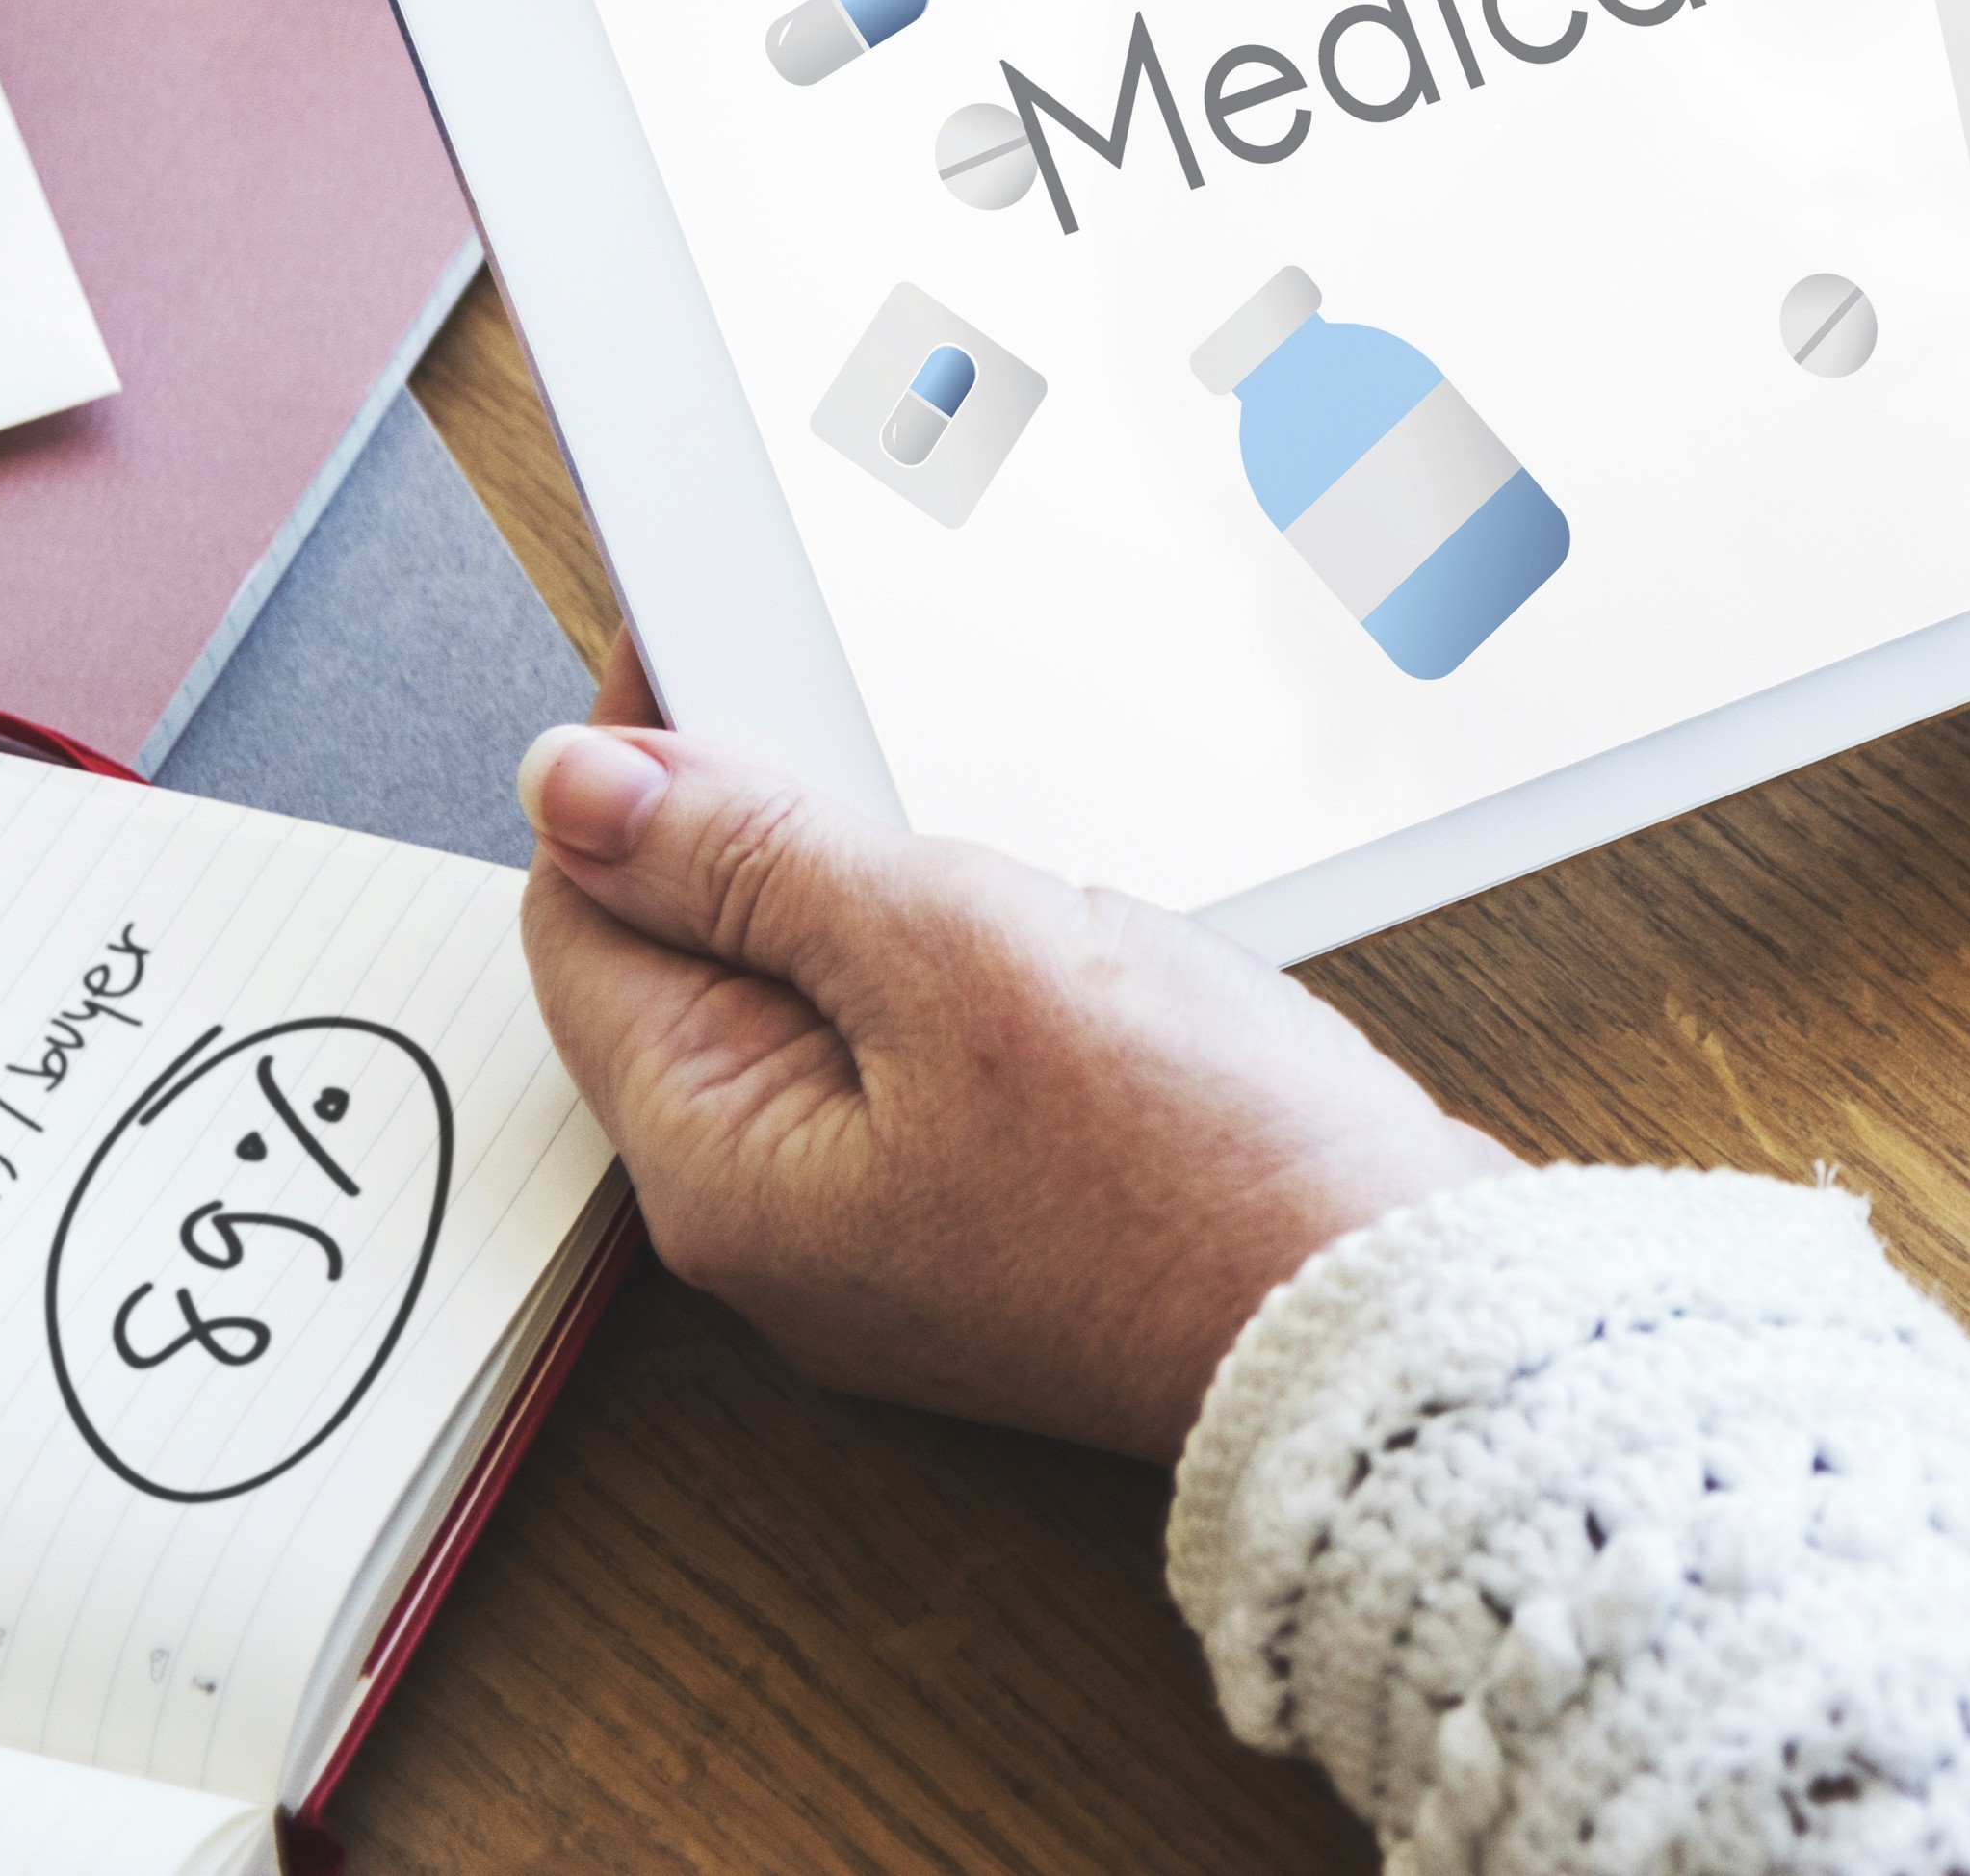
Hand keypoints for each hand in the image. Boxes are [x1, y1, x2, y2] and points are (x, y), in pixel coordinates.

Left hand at [519, 647, 1520, 1461]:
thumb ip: (753, 863)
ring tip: (1010, 855)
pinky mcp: (999, 1223)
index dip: (630, 775)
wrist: (1395, 1321)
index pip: (585, 926)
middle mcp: (781, 1226)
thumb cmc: (1199, 1170)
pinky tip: (1067, 942)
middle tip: (886, 735)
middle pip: (701, 971)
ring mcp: (895, 1235)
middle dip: (772, 838)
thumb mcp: (953, 953)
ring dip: (888, 902)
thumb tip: (574, 789)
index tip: (713, 648)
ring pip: (827, 1009)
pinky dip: (971, 975)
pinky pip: (926, 1062)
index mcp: (722, 1173)